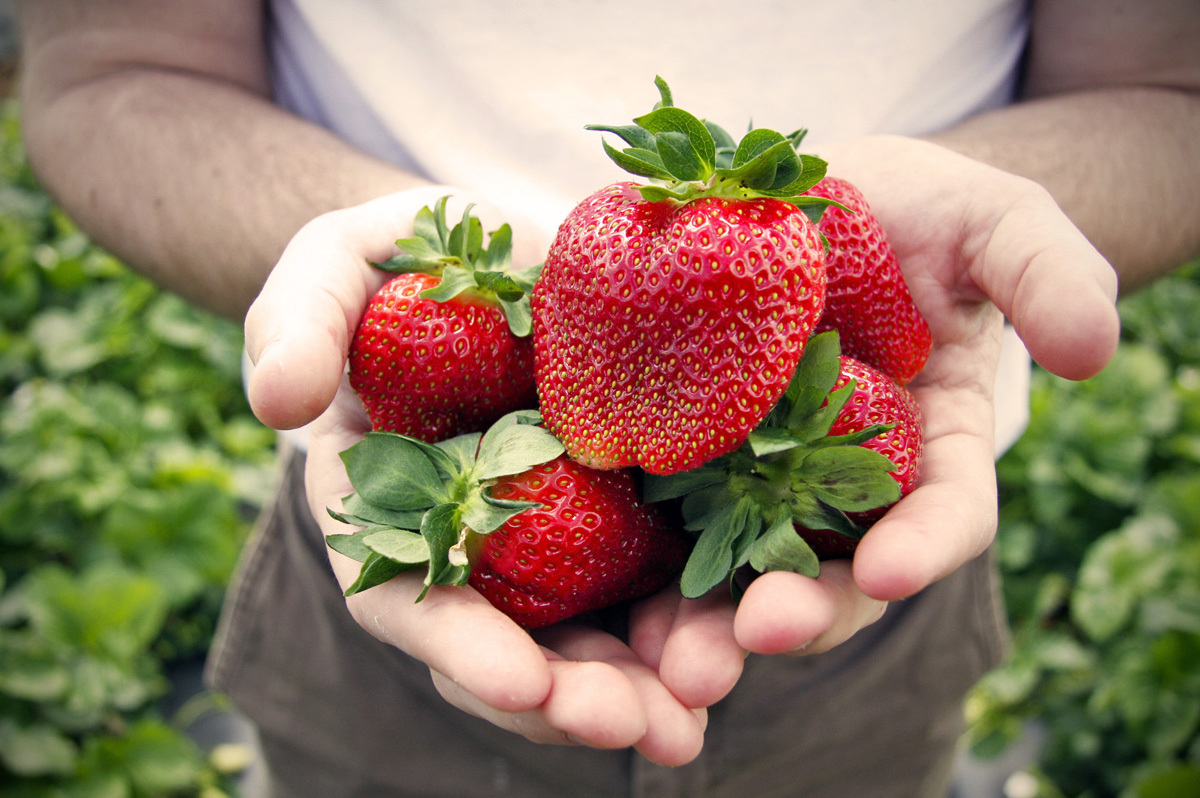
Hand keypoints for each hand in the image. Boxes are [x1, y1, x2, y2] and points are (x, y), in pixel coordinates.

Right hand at [244, 189, 705, 764]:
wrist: (504, 248)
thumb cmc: (404, 259)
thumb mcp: (336, 266)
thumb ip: (297, 319)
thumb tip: (276, 400)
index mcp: (388, 505)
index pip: (405, 592)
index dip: (458, 643)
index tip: (522, 683)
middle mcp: (471, 543)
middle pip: (509, 644)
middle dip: (568, 697)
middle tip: (635, 726)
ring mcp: (553, 533)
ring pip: (589, 633)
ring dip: (641, 687)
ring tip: (693, 719)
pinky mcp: (626, 508)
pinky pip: (660, 576)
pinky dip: (692, 620)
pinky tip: (737, 645)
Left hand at [639, 135, 1119, 683]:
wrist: (819, 198)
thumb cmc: (921, 213)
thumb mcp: (995, 223)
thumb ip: (1049, 272)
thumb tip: (1096, 350)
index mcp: (931, 447)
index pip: (943, 513)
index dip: (925, 544)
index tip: (894, 569)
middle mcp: (845, 483)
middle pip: (830, 570)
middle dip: (801, 611)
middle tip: (757, 632)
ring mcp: (760, 475)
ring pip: (737, 566)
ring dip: (707, 621)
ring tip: (670, 660)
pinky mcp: (686, 452)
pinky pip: (659, 508)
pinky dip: (629, 549)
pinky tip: (585, 563)